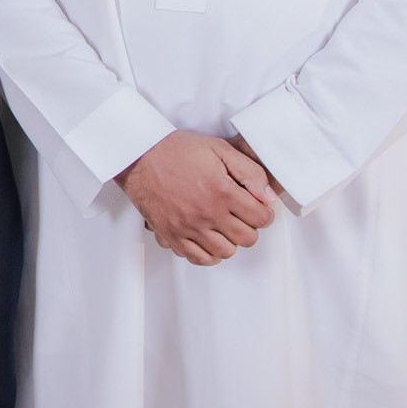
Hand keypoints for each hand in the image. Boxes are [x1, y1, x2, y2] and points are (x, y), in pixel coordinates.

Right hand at [115, 130, 279, 266]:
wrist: (138, 156)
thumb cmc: (176, 150)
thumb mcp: (218, 149)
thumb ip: (249, 171)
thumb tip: (268, 196)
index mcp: (221, 191)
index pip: (260, 218)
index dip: (264, 214)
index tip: (257, 208)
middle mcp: (206, 213)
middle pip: (246, 238)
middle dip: (249, 227)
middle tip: (241, 216)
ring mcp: (188, 227)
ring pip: (226, 252)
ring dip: (230, 240)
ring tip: (223, 227)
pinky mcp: (171, 235)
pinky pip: (199, 258)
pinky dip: (209, 253)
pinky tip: (208, 239)